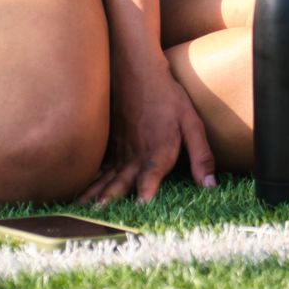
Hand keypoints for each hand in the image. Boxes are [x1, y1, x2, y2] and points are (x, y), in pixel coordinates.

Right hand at [79, 60, 216, 204]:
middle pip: (122, 181)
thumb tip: (211, 186)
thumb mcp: (192, 124)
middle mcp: (136, 155)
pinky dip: (87, 181)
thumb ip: (201, 156)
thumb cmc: (169, 98)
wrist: (138, 73)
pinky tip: (77, 194)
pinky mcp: (108, 145)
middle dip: (112, 198)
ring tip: (81, 210)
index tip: (141, 205)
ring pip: (105, 177)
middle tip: (98, 215)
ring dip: (94, 194)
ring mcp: (119, 150)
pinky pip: (97, 167)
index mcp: (159, 151)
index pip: (153, 174)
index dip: (148, 189)